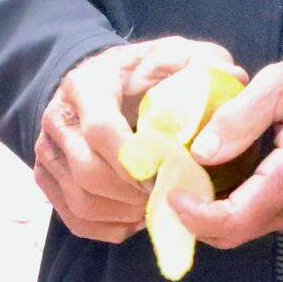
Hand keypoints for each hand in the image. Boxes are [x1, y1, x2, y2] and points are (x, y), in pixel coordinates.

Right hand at [34, 36, 248, 243]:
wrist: (103, 78)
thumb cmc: (146, 69)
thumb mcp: (177, 54)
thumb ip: (203, 63)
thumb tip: (234, 81)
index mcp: (87, 84)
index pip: (101, 130)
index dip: (135, 160)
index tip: (167, 171)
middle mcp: (58, 117)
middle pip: (88, 172)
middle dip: (132, 192)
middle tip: (167, 195)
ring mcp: (47, 150)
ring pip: (80, 201)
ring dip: (122, 213)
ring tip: (155, 206)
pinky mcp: (48, 177)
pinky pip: (73, 219)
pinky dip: (107, 227)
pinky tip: (135, 218)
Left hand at [170, 48, 282, 247]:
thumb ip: (239, 116)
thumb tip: (200, 152)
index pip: (232, 220)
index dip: (193, 215)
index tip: (169, 190)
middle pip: (237, 231)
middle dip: (200, 213)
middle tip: (176, 181)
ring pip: (252, 227)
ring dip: (222, 208)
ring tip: (201, 172)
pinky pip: (271, 218)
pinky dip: (246, 203)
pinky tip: (237, 173)